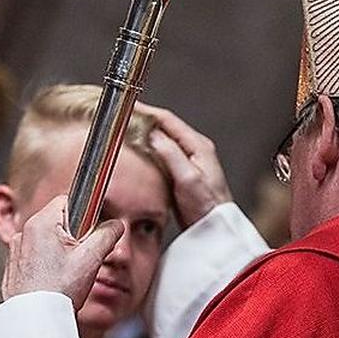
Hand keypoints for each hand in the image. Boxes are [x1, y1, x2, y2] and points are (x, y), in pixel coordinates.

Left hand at [0, 194, 124, 307]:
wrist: (33, 324)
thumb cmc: (58, 292)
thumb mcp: (91, 259)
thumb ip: (107, 234)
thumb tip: (116, 225)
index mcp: (40, 223)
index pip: (67, 201)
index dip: (84, 213)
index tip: (91, 231)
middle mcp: (24, 233)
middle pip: (57, 221)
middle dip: (74, 235)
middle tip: (81, 257)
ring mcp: (16, 251)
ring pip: (47, 240)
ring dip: (60, 251)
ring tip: (66, 274)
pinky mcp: (14, 267)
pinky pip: (35, 256)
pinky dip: (47, 264)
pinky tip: (54, 281)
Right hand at [134, 102, 231, 227]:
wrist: (216, 231)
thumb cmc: (207, 208)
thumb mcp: (188, 179)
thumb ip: (171, 154)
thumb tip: (153, 134)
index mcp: (199, 146)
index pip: (168, 120)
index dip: (147, 112)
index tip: (129, 106)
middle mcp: (195, 150)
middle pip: (165, 127)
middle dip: (144, 120)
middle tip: (122, 117)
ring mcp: (189, 161)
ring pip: (163, 140)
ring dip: (145, 134)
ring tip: (125, 131)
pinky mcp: (183, 173)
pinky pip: (162, 155)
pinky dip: (149, 150)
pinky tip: (137, 154)